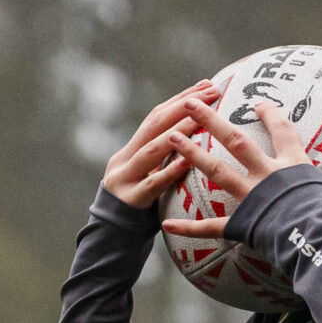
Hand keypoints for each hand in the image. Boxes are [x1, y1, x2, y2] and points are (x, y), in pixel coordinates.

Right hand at [100, 81, 216, 207]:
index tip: (206, 84)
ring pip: (152, 150)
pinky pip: (153, 184)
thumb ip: (163, 158)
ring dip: (178, 131)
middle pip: (153, 125)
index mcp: (129, 150)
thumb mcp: (147, 176)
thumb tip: (192, 135)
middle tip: (211, 92)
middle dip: (184, 106)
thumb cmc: (138, 206)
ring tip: (201, 117)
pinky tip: (188, 161)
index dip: (181, 99)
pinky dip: (170, 171)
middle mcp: (124, 159)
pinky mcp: (131, 201)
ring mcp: (125, 179)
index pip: (156, 116)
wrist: (110, 238)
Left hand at [160, 96, 321, 240]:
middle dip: (211, 119)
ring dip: (191, 153)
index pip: (282, 131)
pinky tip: (167, 226)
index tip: (258, 103)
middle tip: (190, 103)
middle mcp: (267, 174)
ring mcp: (251, 197)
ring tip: (171, 137)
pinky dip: (189, 229)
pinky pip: (211, 227)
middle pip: (235, 139)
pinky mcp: (242, 224)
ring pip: (216, 169)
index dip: (270, 115)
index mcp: (294, 165)